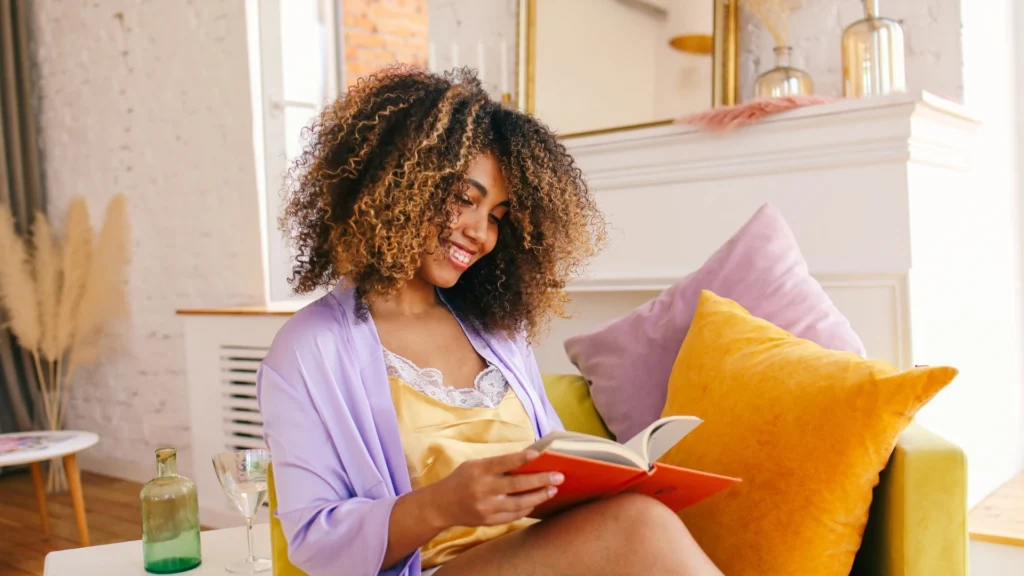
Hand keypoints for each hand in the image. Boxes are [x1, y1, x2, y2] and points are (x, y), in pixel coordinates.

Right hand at [424, 450, 563, 528]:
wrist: (440, 506)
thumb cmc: (461, 480)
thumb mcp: (474, 465)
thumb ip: (496, 464)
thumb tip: (526, 460)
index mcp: (478, 470)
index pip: (502, 462)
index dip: (520, 458)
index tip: (537, 455)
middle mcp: (482, 489)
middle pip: (516, 485)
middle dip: (540, 480)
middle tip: (558, 476)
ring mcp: (486, 507)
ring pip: (518, 503)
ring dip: (538, 496)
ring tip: (553, 490)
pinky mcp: (488, 521)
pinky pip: (513, 515)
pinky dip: (527, 509)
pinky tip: (537, 502)